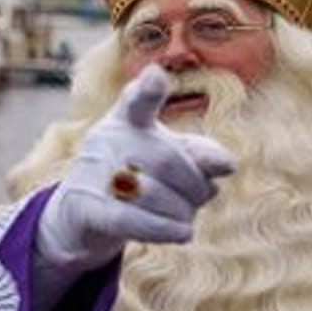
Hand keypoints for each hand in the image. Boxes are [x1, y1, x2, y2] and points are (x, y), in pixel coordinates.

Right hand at [36, 64, 235, 274]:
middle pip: (164, 158)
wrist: (83, 214)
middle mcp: (105, 139)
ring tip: (187, 218)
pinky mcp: (86, 209)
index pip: (138, 100)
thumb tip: (228, 165)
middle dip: (194, 183)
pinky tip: (185, 233)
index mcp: (127, 118)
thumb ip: (200, 154)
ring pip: (152, 193)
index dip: (148, 89)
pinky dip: (164, 229)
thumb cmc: (138, 176)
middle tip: (205, 195)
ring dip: (182, 211)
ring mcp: (91, 173)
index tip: (156, 78)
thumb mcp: (170, 157)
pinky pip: (131, 220)